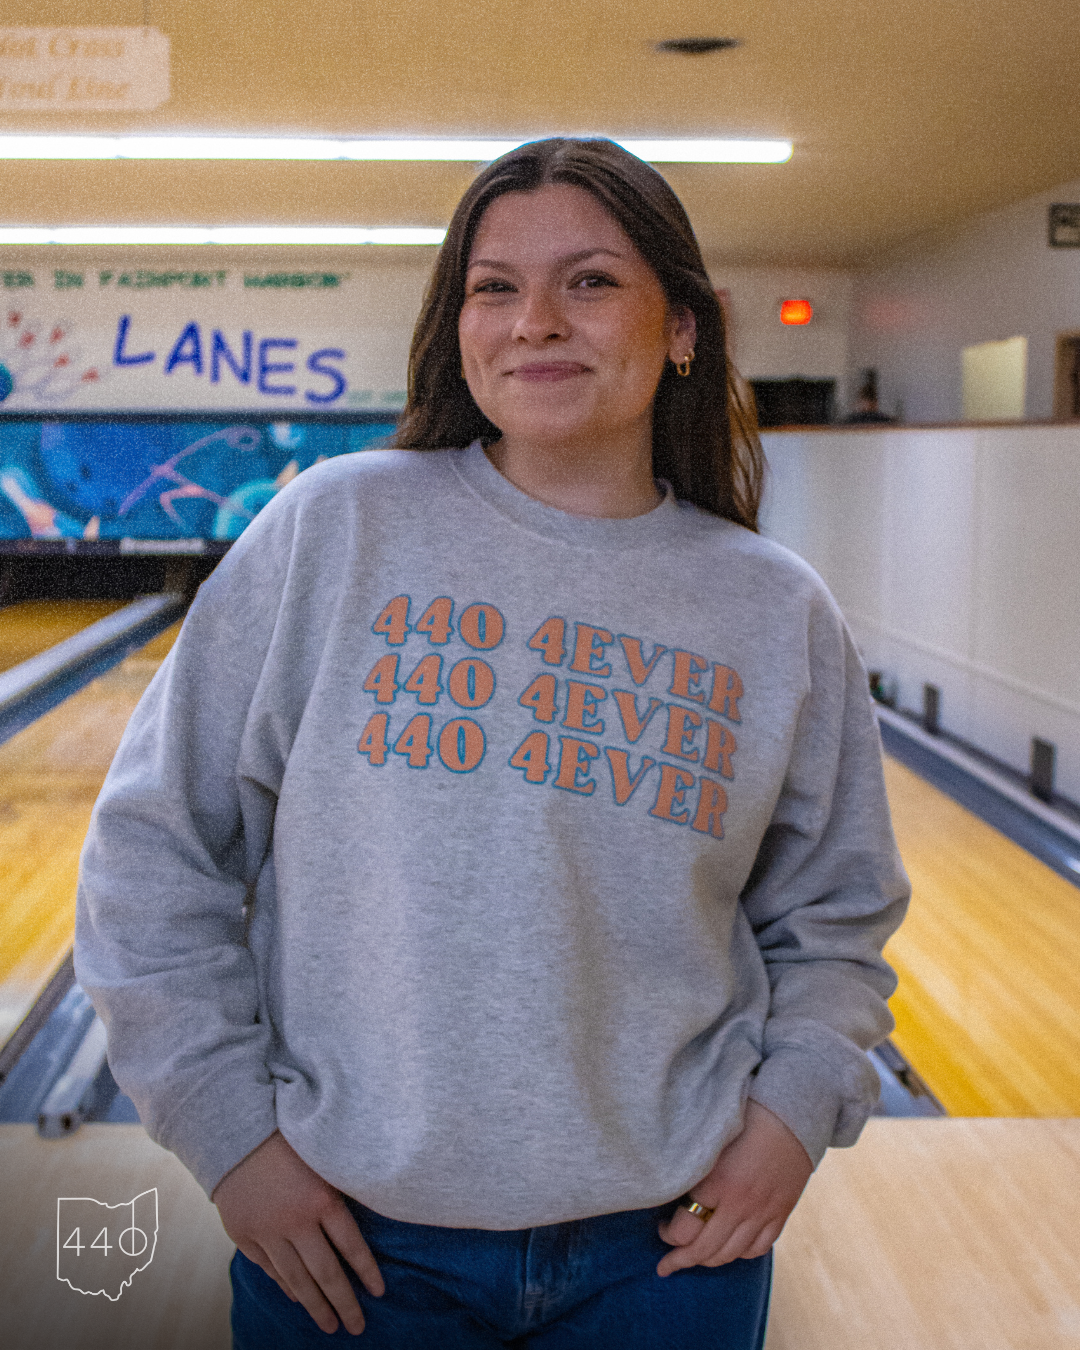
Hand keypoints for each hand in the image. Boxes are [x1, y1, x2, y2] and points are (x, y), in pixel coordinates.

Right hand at [212, 1129, 384, 1334]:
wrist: (232, 1130)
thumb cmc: (286, 1136)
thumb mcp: (322, 1156)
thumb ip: (338, 1190)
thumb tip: (360, 1223)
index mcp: (321, 1199)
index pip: (352, 1246)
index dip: (367, 1272)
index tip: (379, 1292)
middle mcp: (296, 1221)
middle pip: (327, 1272)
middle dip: (345, 1303)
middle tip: (358, 1327)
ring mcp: (267, 1231)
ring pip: (297, 1279)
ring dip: (316, 1305)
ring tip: (330, 1325)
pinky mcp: (244, 1234)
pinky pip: (270, 1268)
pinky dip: (286, 1285)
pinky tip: (298, 1297)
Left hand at [655, 1100, 812, 1276]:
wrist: (792, 1112)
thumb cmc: (744, 1116)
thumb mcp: (710, 1137)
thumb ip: (691, 1166)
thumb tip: (666, 1188)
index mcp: (717, 1182)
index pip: (684, 1230)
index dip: (668, 1235)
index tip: (661, 1227)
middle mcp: (739, 1204)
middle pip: (704, 1250)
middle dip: (680, 1260)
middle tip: (666, 1262)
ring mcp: (762, 1212)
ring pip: (730, 1254)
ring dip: (708, 1261)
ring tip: (694, 1256)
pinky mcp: (780, 1214)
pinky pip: (758, 1248)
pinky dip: (740, 1254)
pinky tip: (729, 1247)